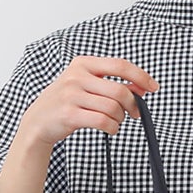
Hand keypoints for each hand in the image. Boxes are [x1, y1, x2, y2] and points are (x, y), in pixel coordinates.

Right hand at [21, 55, 158, 146]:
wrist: (38, 121)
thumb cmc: (67, 103)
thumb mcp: (87, 86)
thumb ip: (113, 84)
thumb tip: (143, 87)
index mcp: (83, 64)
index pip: (120, 65)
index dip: (141, 76)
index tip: (154, 87)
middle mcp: (76, 76)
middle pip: (120, 90)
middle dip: (132, 105)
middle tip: (134, 114)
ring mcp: (71, 95)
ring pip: (113, 108)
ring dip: (120, 119)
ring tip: (115, 121)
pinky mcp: (70, 114)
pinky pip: (104, 121)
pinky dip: (113, 128)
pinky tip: (110, 129)